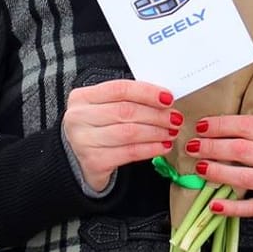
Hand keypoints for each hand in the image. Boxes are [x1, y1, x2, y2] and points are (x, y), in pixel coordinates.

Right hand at [61, 81, 181, 191]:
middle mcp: (78, 118)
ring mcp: (83, 141)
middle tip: (175, 118)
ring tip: (172, 132)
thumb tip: (164, 99)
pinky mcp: (94, 162)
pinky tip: (162, 147)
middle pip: (126, 111)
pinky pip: (129, 153)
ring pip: (129, 133)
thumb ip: (127, 100)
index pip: (119, 89)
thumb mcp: (104, 108)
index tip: (168, 97)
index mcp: (82, 97)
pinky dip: (150, 149)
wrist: (77, 161)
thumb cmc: (97, 129)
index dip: (147, 92)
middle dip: (156, 114)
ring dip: (156, 132)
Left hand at [186, 116, 252, 217]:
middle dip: (213, 147)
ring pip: (245, 178)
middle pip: (243, 151)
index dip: (222, 125)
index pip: (249, 127)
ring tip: (200, 167)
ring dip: (218, 172)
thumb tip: (218, 129)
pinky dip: (233, 208)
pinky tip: (215, 205)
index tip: (202, 125)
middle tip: (194, 145)